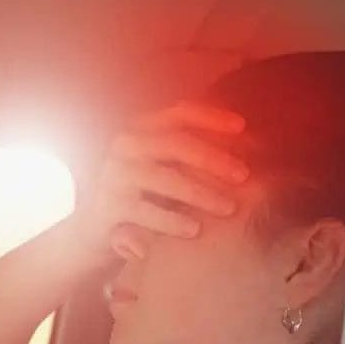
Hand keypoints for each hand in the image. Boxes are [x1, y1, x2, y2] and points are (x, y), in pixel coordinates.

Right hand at [75, 102, 250, 258]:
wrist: (97, 228)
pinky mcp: (107, 207)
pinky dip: (171, 220)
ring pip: (164, 178)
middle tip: (244, 176)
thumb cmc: (145, 193)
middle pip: (175, 143)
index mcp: (141, 128)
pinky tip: (195, 230)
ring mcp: (113, 175)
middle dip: (213, 159)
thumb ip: (192, 153)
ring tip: (228, 208)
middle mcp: (125, 145)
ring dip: (200, 192)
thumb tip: (247, 141)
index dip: (212, 117)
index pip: (180, 113)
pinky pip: (145, 211)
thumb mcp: (166, 167)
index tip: (243, 128)